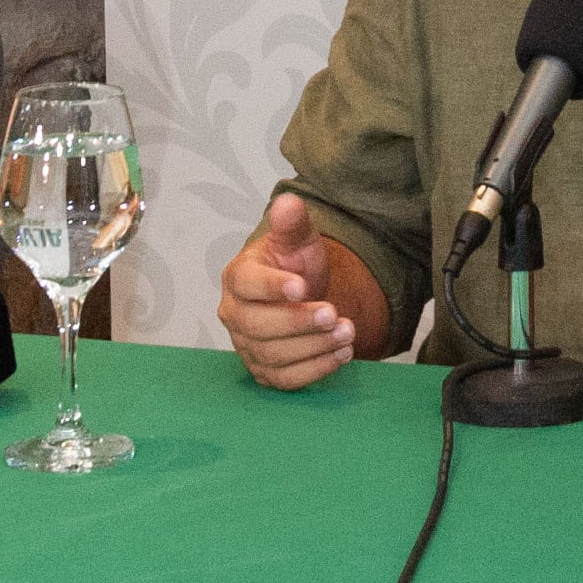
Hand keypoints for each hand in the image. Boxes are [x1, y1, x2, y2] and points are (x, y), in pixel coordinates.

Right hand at [217, 192, 357, 389]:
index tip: (303, 286)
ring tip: (348, 332)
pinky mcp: (264, 371)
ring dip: (314, 347)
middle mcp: (235, 315)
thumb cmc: (293, 265)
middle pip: (258, 326)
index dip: (273, 287)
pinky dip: (314, 370)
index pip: (247, 285)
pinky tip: (342, 355)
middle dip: (299, 322)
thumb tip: (288, 203)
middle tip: (334, 313)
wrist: (300, 293)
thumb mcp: (297, 239)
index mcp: (237, 278)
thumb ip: (292, 223)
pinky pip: (284, 380)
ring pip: (273, 355)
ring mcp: (246, 346)